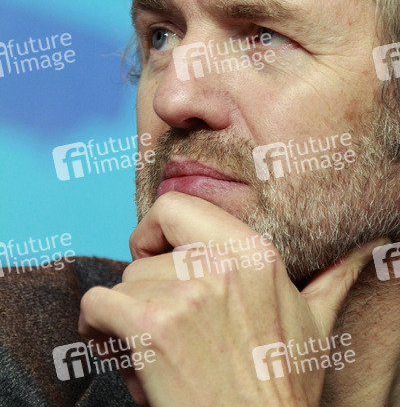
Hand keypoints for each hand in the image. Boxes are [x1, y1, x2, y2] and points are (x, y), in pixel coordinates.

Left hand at [79, 191, 381, 406]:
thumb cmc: (280, 388)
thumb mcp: (315, 325)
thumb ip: (333, 279)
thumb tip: (368, 250)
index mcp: (255, 253)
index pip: (177, 205)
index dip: (159, 230)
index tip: (161, 256)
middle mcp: (221, 264)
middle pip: (146, 248)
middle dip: (142, 276)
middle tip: (151, 306)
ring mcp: (186, 295)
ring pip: (123, 282)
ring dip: (125, 315)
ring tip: (151, 347)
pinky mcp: (151, 329)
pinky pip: (97, 304)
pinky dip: (95, 327)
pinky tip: (115, 347)